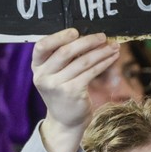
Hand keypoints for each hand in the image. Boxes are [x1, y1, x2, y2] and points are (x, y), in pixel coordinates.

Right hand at [31, 28, 119, 151]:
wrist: (65, 120)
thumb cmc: (63, 90)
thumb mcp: (56, 73)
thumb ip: (62, 56)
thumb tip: (87, 35)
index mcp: (37, 66)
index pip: (42, 46)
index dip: (58, 37)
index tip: (75, 31)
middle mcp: (43, 76)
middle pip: (65, 52)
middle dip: (86, 42)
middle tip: (102, 36)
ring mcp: (57, 85)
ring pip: (82, 62)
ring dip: (101, 52)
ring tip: (113, 46)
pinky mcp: (72, 92)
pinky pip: (91, 72)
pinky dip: (104, 63)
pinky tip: (112, 58)